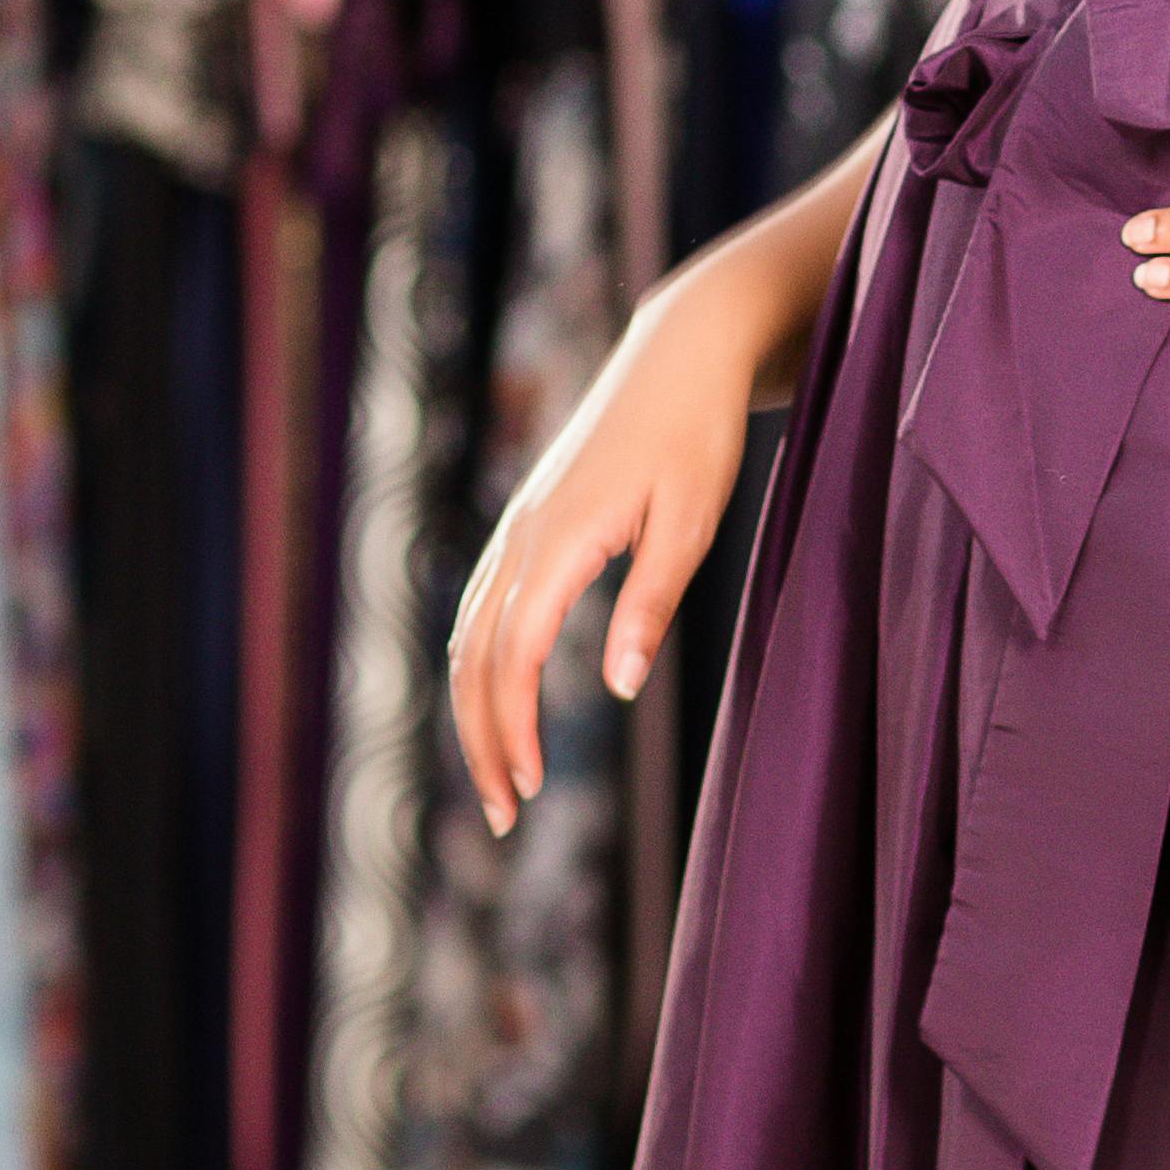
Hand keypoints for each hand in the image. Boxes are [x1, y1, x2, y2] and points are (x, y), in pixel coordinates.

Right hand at [445, 264, 756, 833]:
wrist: (681, 352)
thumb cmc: (700, 434)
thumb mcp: (693, 521)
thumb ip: (651, 603)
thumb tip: (616, 688)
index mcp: (558, 538)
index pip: (512, 656)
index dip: (512, 729)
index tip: (529, 791)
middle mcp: (521, 533)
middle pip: (473, 657)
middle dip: (481, 741)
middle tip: (505, 817)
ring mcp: (517, 525)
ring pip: (469, 635)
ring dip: (476, 710)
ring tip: (502, 779)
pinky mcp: (528, 522)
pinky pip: (484, 607)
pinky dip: (482, 666)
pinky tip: (500, 704)